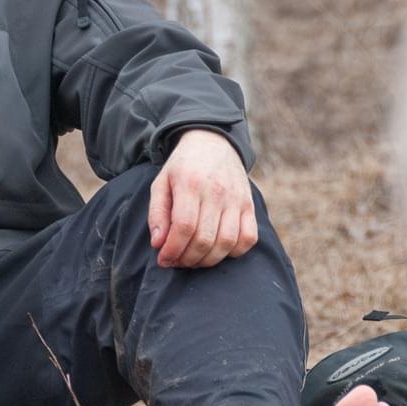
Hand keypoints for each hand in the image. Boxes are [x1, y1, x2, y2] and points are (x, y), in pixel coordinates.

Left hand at [147, 129, 257, 267]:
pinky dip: (234, 253)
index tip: (163, 260)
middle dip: (187, 259)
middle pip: (205, 239)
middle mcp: (217, 192)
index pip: (184, 227)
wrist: (213, 143)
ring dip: (208, 260)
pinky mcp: (249, 205)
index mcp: (190, 184)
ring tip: (193, 259)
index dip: (173, 250)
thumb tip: (158, 244)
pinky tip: (217, 251)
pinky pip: (248, 238)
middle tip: (176, 262)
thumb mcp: (161, 183)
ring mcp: (236, 199)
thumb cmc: (183, 168)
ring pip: (227, 243)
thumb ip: (157, 213)